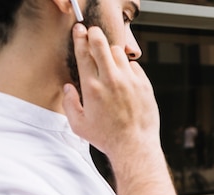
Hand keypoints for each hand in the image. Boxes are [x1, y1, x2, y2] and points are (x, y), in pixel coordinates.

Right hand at [62, 24, 159, 160]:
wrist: (134, 146)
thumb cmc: (106, 138)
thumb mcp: (79, 125)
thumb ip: (69, 104)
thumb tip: (68, 88)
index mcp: (92, 87)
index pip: (83, 53)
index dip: (80, 37)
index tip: (79, 29)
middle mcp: (111, 80)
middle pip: (101, 44)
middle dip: (95, 34)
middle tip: (93, 33)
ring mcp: (130, 81)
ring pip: (119, 52)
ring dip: (111, 53)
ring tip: (109, 61)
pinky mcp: (145, 85)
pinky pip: (134, 66)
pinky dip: (128, 67)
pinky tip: (124, 76)